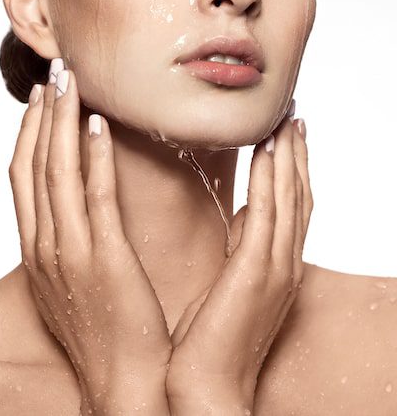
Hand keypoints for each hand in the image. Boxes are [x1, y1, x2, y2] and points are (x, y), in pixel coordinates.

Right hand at [8, 60, 171, 414]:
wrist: (121, 384)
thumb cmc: (104, 335)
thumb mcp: (73, 286)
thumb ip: (68, 246)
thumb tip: (76, 213)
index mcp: (35, 252)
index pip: (23, 181)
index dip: (28, 136)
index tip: (40, 103)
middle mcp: (43, 247)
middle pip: (33, 167)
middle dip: (41, 116)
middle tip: (54, 74)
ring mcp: (69, 254)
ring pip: (56, 174)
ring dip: (61, 123)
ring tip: (71, 84)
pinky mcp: (103, 260)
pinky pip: (95, 198)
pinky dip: (93, 159)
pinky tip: (98, 127)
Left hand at [165, 116, 311, 413]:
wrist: (204, 391)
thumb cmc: (205, 346)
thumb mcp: (222, 290)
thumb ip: (234, 254)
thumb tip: (231, 221)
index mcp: (269, 269)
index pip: (285, 209)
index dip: (288, 171)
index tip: (282, 135)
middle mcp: (279, 265)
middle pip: (296, 197)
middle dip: (296, 154)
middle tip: (292, 114)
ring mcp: (274, 269)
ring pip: (290, 198)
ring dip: (290, 156)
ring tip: (287, 118)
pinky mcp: (257, 274)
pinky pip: (269, 214)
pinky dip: (274, 178)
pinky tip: (271, 149)